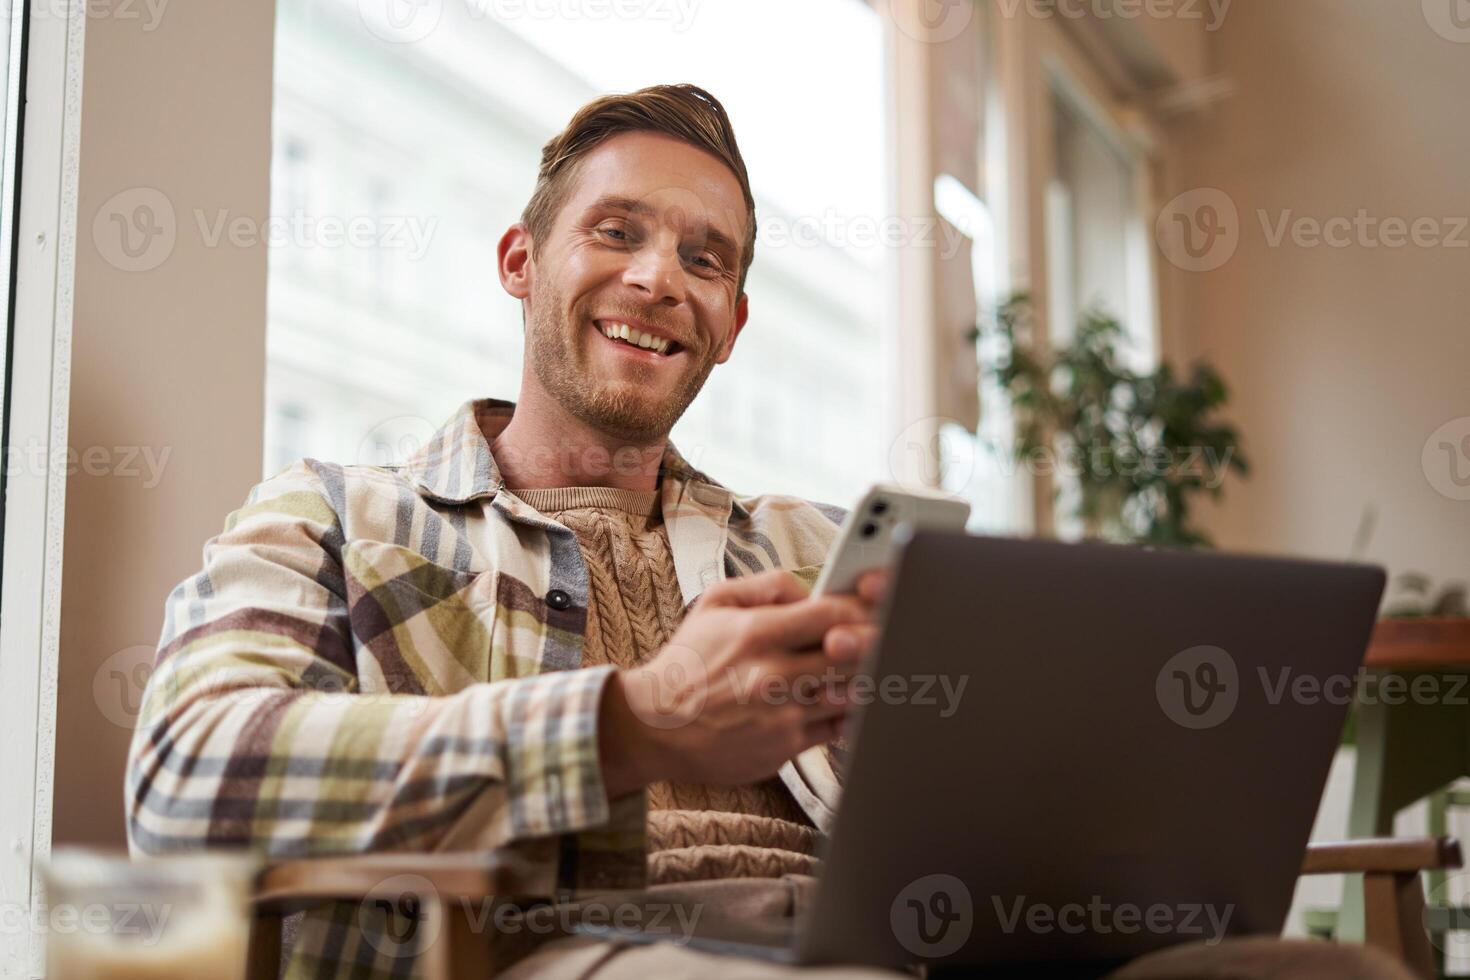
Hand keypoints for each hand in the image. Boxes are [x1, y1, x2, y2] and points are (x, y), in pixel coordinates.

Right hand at [600, 567, 888, 797]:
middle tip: (888, 633)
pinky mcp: (784, 748)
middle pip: (853, 656)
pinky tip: (843, 697)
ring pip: (851, 694)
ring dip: (865, 679)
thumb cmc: (688, 661)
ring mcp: (781, 715)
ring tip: (866, 665)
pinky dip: (848, 712)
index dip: (864, 606)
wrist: (654, 726)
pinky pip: (837, 729)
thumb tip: (813, 588)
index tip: (877, 601)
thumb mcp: (715, 603)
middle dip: (877, 642)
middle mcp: (771, 675)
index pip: (831, 613)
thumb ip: (768, 585)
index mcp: (756, 633)